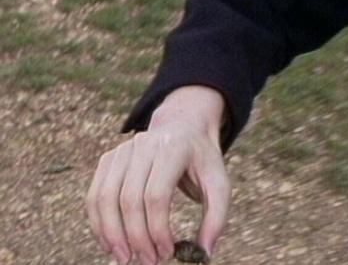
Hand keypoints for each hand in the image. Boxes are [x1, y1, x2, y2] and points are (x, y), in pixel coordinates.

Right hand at [86, 86, 230, 264]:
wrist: (183, 128)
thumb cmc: (202, 160)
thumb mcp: (219, 183)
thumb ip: (217, 217)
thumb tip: (204, 253)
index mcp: (173, 149)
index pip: (157, 195)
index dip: (158, 229)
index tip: (167, 253)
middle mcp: (143, 146)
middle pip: (129, 199)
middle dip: (136, 237)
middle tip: (148, 261)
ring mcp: (122, 151)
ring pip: (105, 197)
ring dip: (111, 234)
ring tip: (125, 257)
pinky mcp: (109, 158)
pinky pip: (95, 194)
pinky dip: (98, 222)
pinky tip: (110, 243)